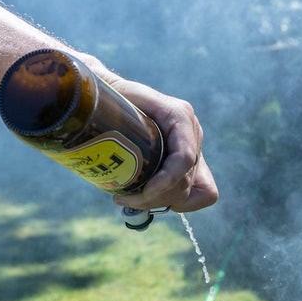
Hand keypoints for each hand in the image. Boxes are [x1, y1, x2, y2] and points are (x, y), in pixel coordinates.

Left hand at [106, 77, 218, 212]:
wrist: (117, 97)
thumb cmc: (111, 97)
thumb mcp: (110, 100)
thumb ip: (111, 113)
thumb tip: (99, 138)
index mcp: (178, 115)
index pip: (184, 158)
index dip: (165, 181)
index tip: (140, 194)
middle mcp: (192, 132)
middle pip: (185, 180)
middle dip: (155, 197)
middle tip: (123, 199)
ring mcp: (194, 149)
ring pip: (191, 191)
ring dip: (161, 202)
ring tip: (132, 200)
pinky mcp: (192, 164)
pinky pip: (203, 193)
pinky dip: (181, 203)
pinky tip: (155, 200)